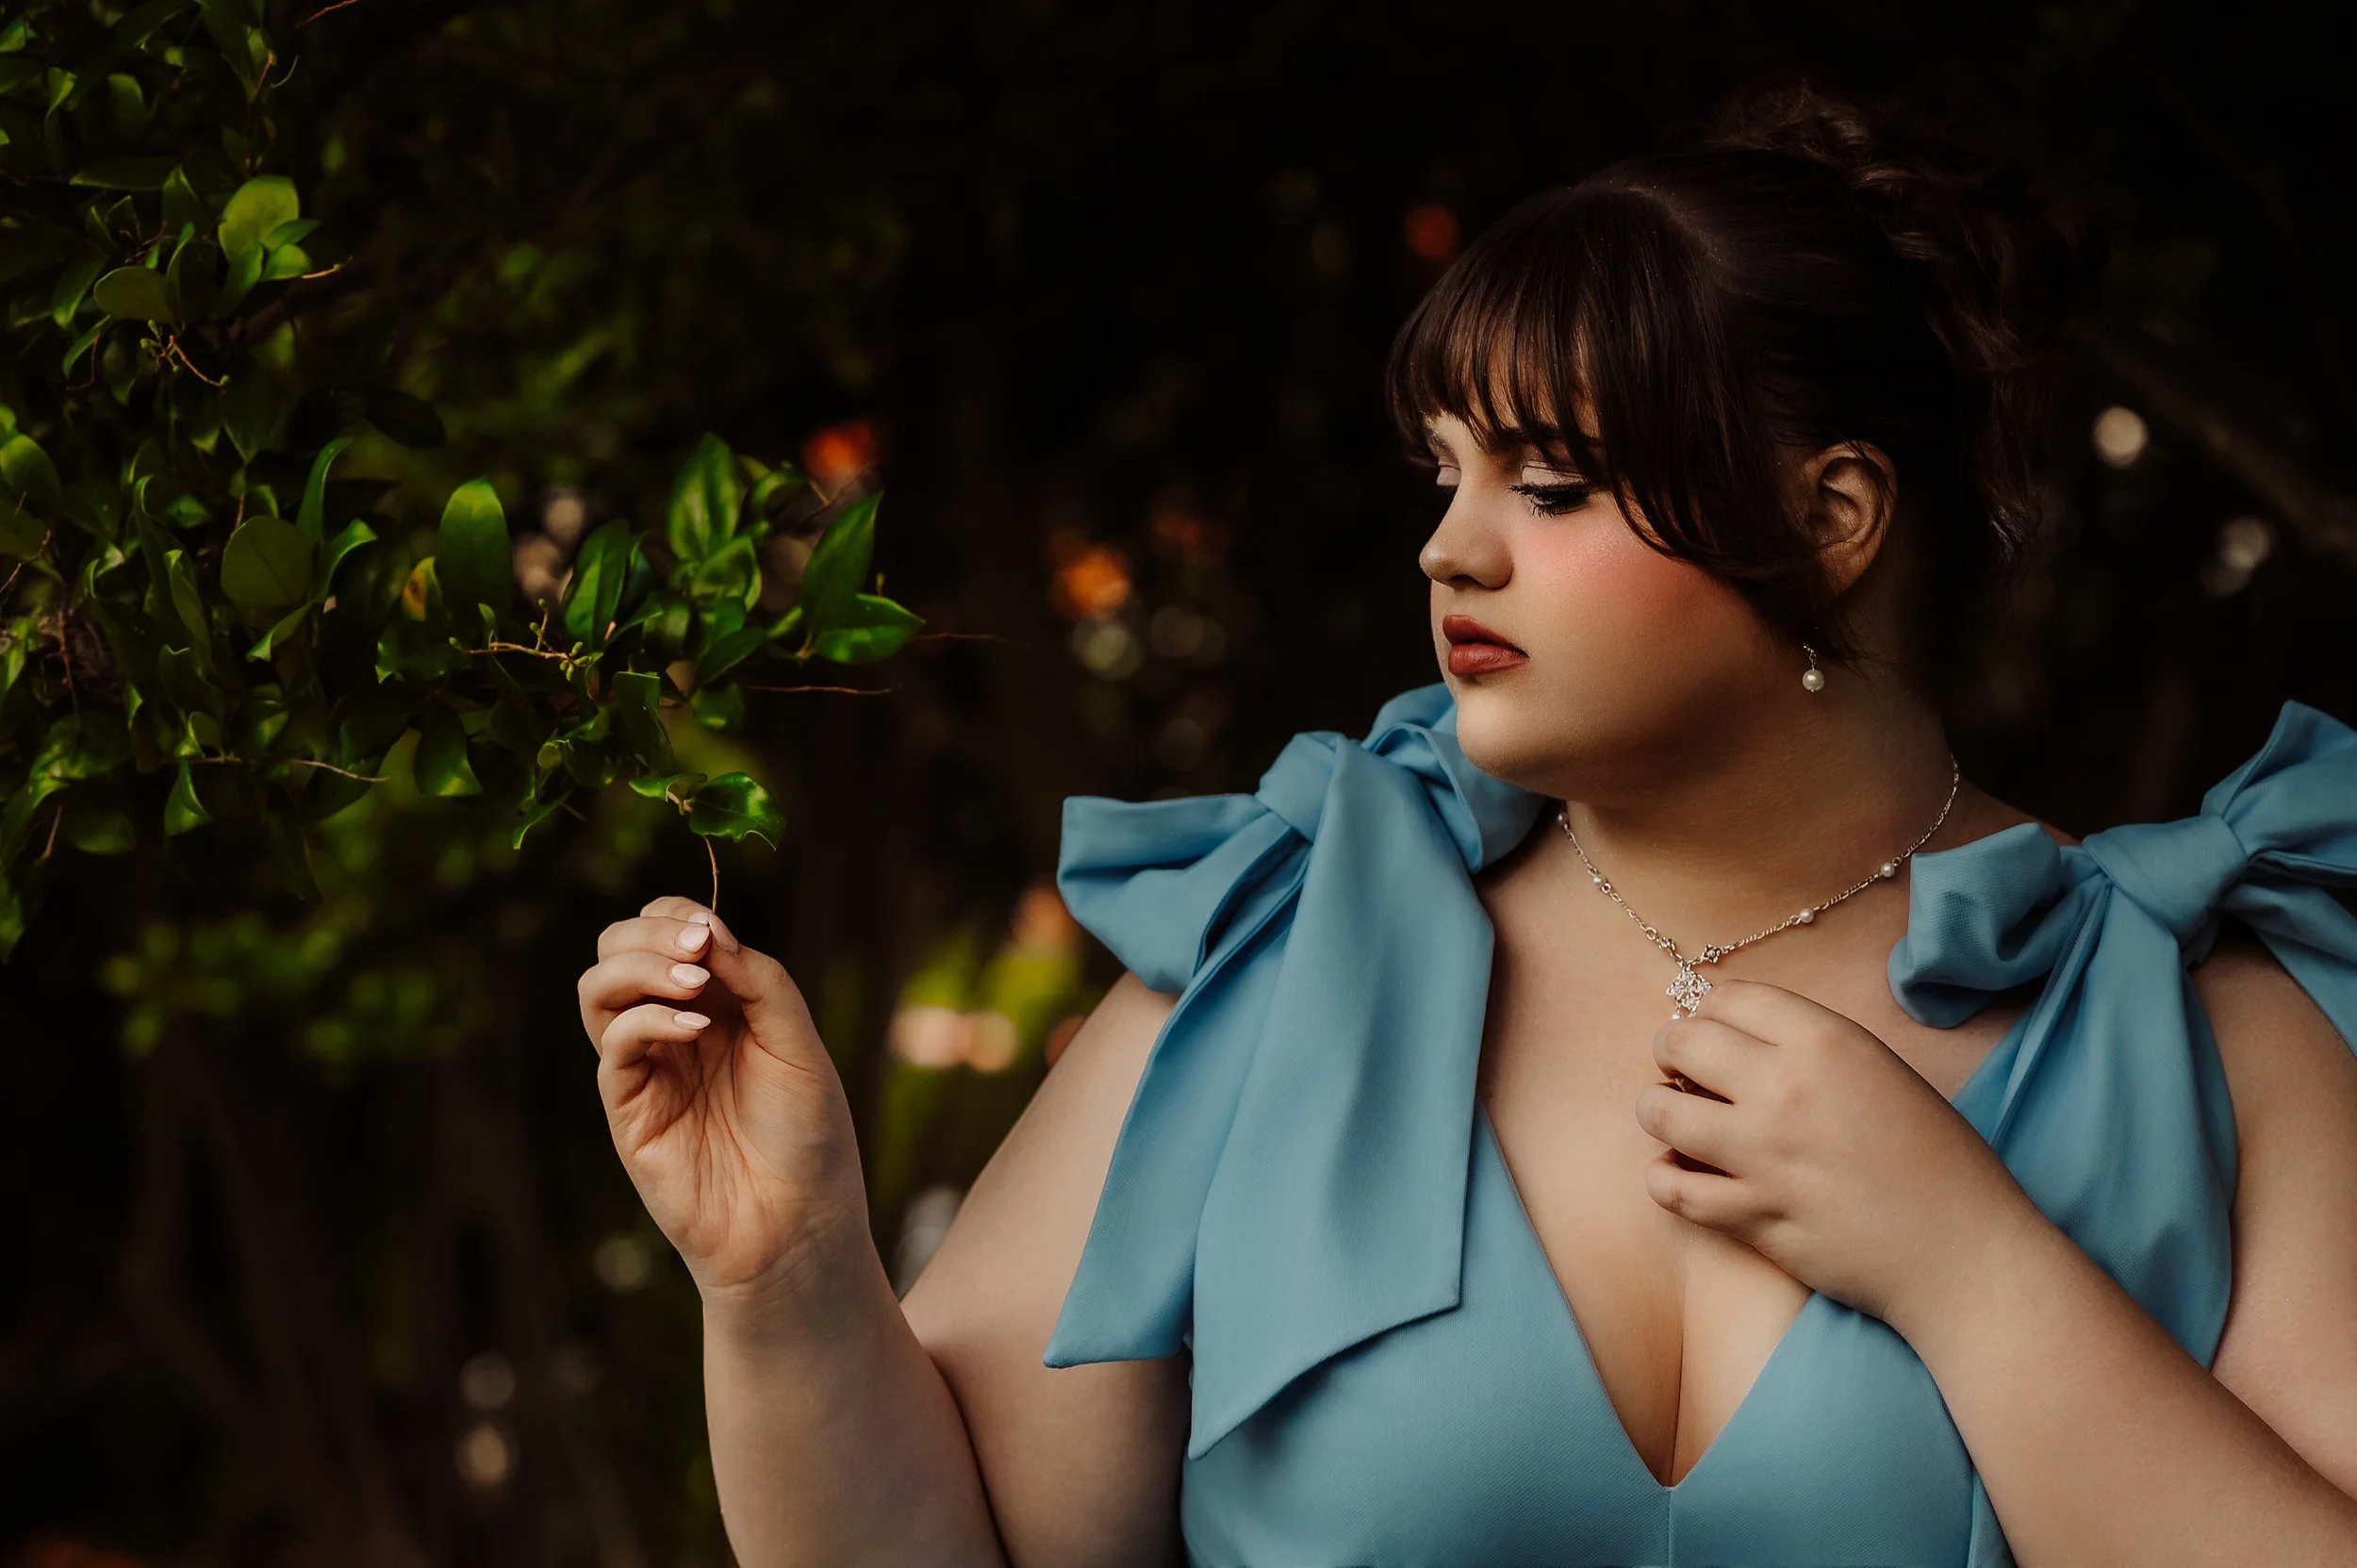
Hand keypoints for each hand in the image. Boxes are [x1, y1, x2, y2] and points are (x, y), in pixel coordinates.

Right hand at [578, 896, 868, 1301]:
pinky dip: (647, 1020)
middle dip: (651, 931)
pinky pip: (613, 1045)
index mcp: (717, 1004)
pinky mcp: (628, 1110)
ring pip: (598, 989)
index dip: (680, 915)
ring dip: (640, 965)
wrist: (799, 1225)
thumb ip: (758, 980)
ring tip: (695, 979)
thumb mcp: (798, 1041)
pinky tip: (695, 1029)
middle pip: (616, 947)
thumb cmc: (808, 1137)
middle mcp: (673, 1029)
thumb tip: (709, 928)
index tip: (714, 930)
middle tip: (699, 945)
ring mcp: (646, 1069)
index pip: (668, 931)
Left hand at [1634, 978, 2044, 1329]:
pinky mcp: (1754, 1217)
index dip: (1711, 1011)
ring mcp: (1764, 1156)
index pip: (1729, 998)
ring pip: (1659, 1113)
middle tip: (1685, 1072)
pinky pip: (1672, 1189)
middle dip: (1673, 1052)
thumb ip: (1811, 1049)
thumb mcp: (1882, 1072)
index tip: (1715, 1031)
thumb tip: (1736, 1037)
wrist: (1964, 1252)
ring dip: (1660, 1111)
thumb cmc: (1936, 1160)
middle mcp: (1786, 1089)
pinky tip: (1679, 1174)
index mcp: (1827, 1042)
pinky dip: (1665, 1179)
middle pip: (1681, 1043)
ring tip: (1678, 1121)